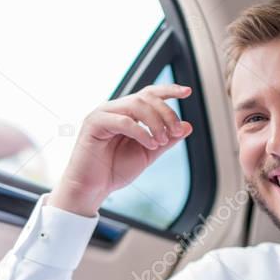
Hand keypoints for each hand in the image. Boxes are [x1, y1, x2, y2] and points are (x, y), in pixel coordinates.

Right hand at [51, 83, 193, 215]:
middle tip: (176, 131)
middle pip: (146, 98)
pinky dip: (141, 131)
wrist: (92, 188)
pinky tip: (150, 143)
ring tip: (161, 141)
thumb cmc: (115, 171)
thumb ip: (166, 140)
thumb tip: (188, 126)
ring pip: (136, 105)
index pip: (149, 94)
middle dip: (166, 113)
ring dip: (155, 122)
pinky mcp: (93, 124)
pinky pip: (123, 121)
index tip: (187, 92)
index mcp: (127, 113)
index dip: (168, 90)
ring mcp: (103, 114)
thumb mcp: (147, 154)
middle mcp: (114, 109)